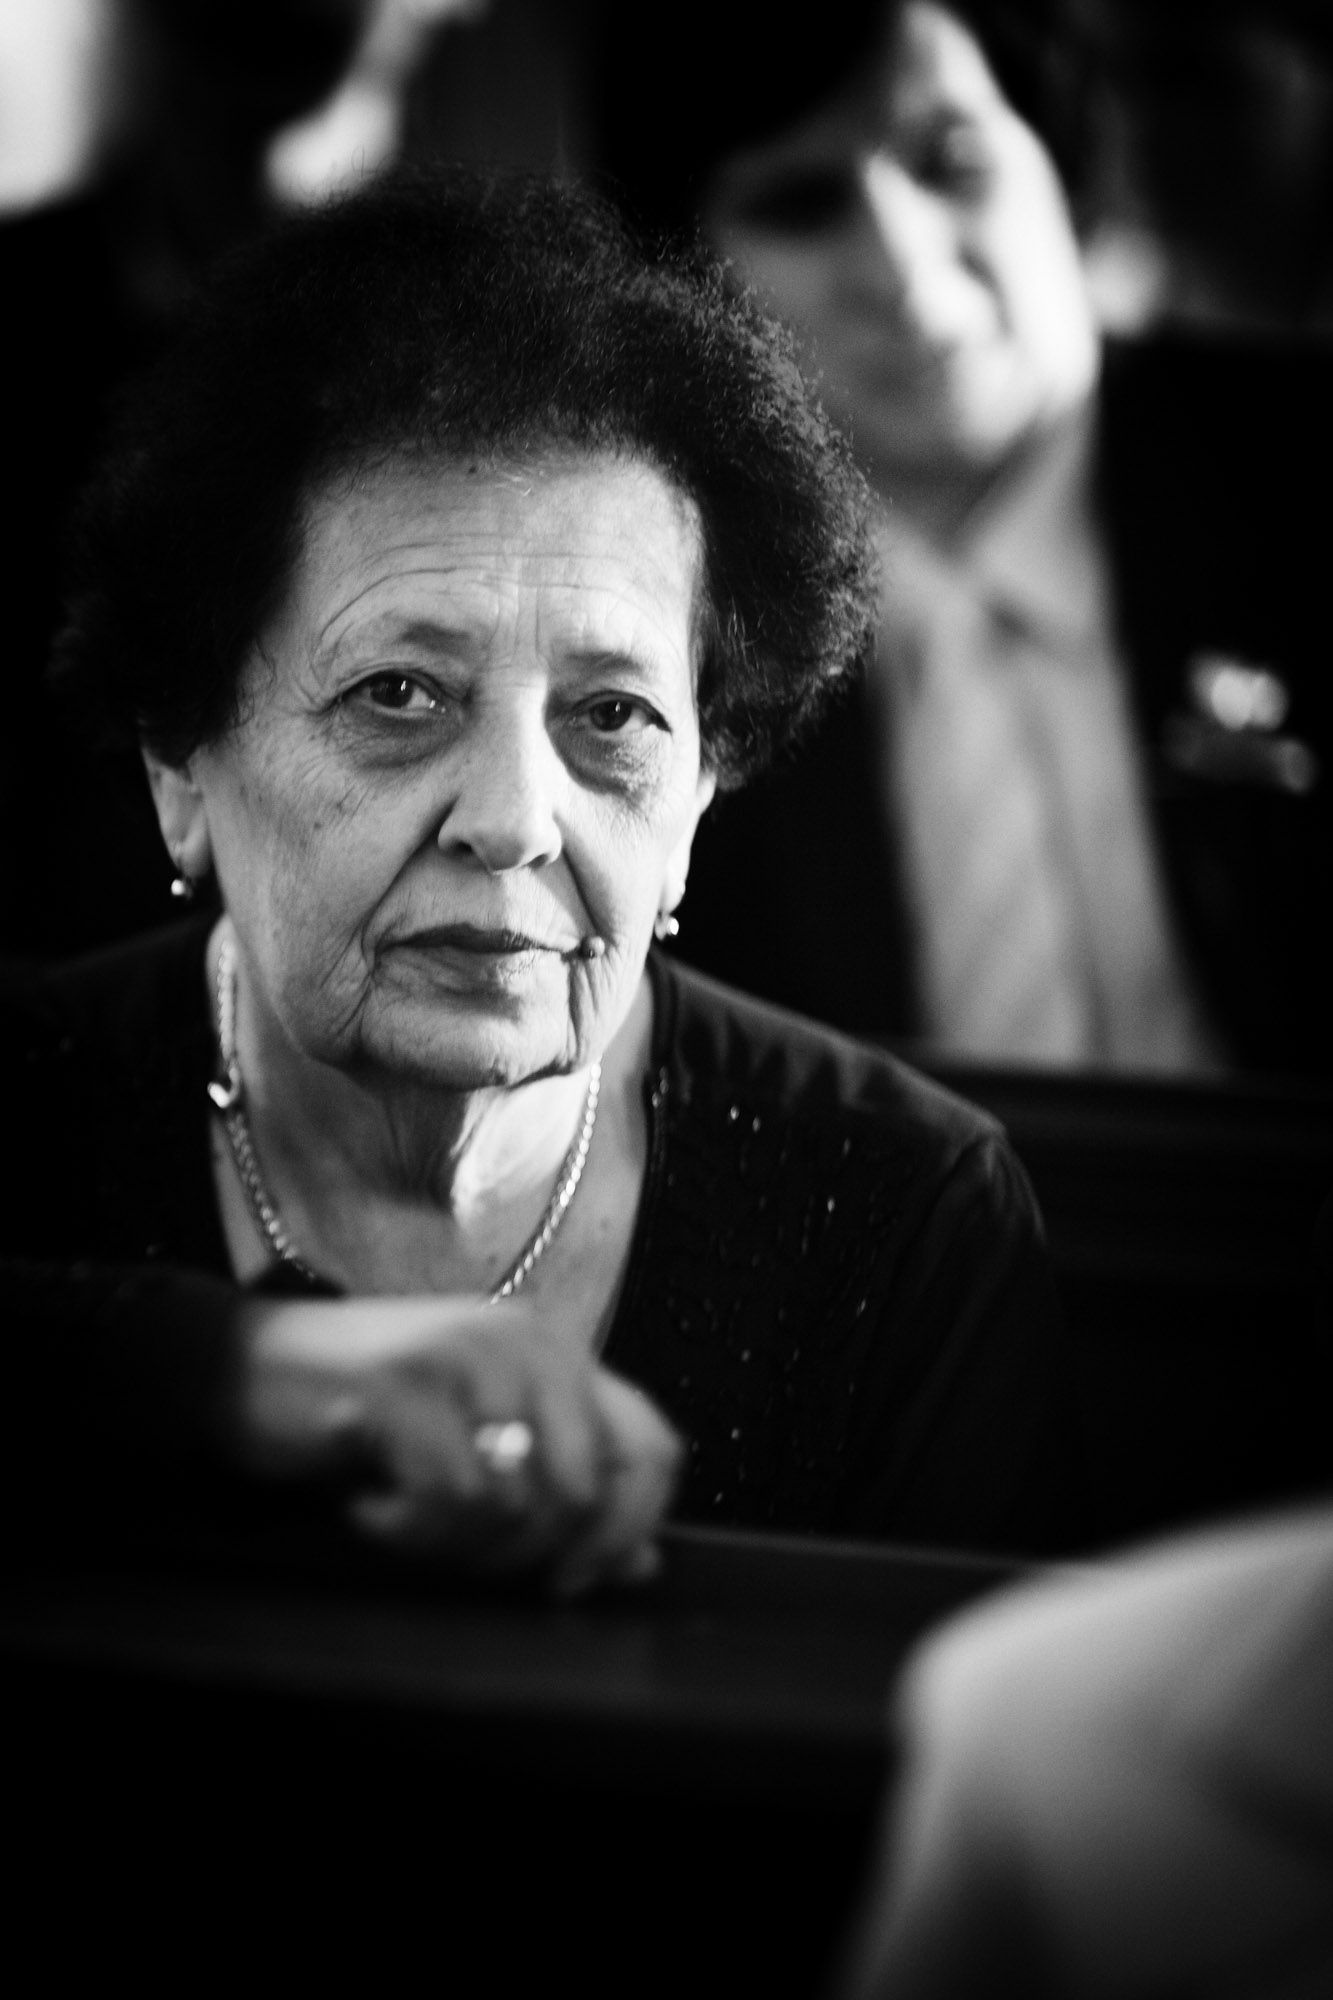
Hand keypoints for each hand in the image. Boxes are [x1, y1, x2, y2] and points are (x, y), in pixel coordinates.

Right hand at [233, 1294, 681, 1593]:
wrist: (239, 1365)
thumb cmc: (364, 1414)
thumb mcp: (476, 1444)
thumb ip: (561, 1488)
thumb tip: (643, 1564)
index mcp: (557, 1350)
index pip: (654, 1448)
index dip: (627, 1533)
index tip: (570, 1580)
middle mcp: (526, 1340)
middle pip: (588, 1493)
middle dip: (524, 1554)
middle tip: (455, 1548)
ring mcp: (465, 1355)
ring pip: (519, 1506)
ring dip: (454, 1545)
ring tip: (403, 1515)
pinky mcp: (404, 1385)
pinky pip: (450, 1502)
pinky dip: (406, 1530)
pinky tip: (368, 1503)